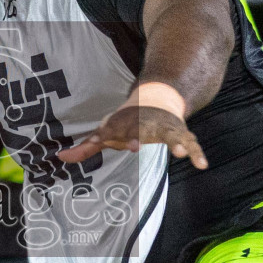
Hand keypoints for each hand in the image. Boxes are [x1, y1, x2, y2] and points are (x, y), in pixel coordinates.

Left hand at [56, 105, 206, 168]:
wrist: (157, 97)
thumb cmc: (128, 120)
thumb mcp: (107, 131)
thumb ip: (86, 148)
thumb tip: (59, 158)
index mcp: (127, 123)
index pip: (117, 130)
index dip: (111, 135)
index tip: (108, 142)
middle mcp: (146, 124)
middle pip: (144, 130)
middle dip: (140, 136)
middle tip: (134, 146)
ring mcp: (165, 128)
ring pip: (171, 134)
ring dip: (174, 141)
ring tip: (179, 151)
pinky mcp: (180, 133)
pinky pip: (191, 143)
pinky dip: (197, 153)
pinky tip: (202, 165)